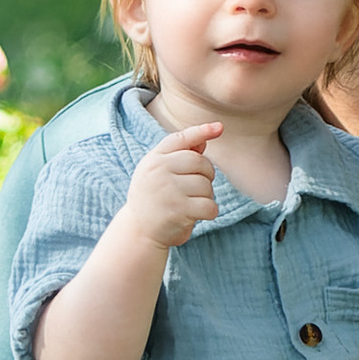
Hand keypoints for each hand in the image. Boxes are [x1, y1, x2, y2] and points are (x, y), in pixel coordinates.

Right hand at [122, 120, 224, 249]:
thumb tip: (204, 140)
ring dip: (206, 196)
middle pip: (201, 163)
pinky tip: (198, 215)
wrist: (139, 231)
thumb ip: (179, 156)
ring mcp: (168, 190)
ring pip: (207, 185)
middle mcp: (159, 170)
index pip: (181, 139)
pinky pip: (210, 206)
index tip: (219, 127)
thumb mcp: (158, 173)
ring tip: (192, 203)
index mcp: (154, 159)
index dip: (201, 131)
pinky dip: (210, 212)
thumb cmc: (153, 199)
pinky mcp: (179, 210)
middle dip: (206, 175)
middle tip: (196, 188)